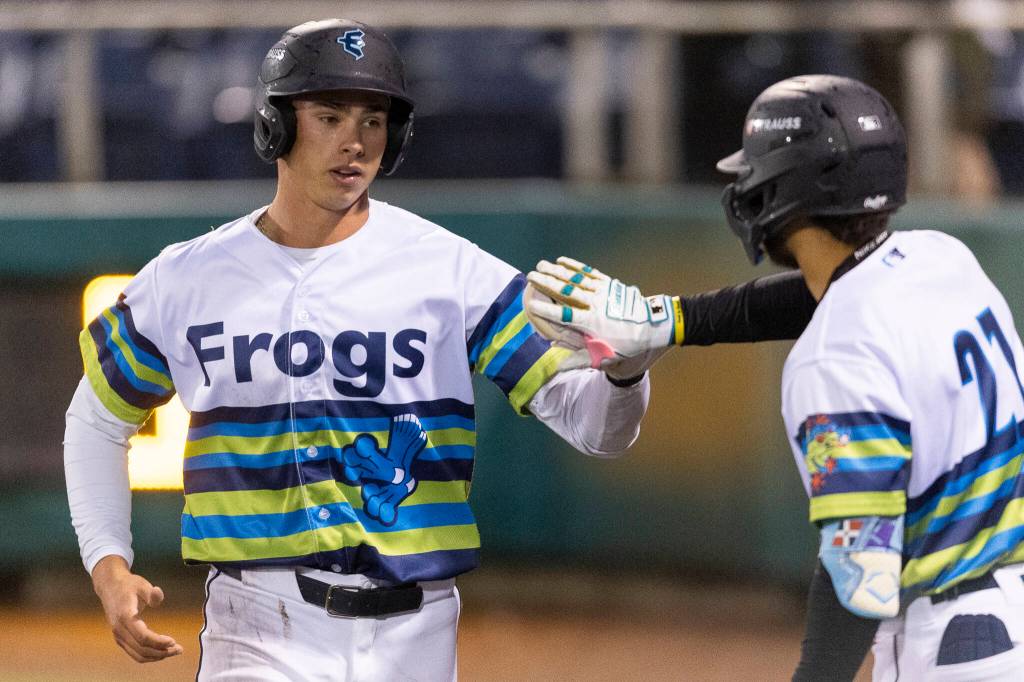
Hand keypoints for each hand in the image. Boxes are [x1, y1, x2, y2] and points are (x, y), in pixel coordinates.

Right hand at [91, 555, 182, 662]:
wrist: (110, 587)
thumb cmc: (128, 585)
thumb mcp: (142, 584)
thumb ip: (151, 592)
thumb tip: (158, 594)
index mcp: (125, 616)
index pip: (142, 636)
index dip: (158, 641)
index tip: (173, 641)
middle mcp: (119, 629)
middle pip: (141, 649)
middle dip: (161, 652)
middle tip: (179, 649)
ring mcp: (118, 636)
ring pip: (137, 654)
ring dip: (156, 656)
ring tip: (173, 651)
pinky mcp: (120, 638)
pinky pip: (134, 652)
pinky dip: (148, 656)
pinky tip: (161, 651)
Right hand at [525, 257, 681, 378]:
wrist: (653, 325)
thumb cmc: (627, 343)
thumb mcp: (605, 357)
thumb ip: (579, 360)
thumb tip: (557, 365)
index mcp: (591, 323)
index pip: (564, 315)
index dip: (547, 310)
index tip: (531, 305)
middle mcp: (594, 304)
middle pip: (566, 291)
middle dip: (547, 283)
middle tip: (531, 276)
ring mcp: (602, 291)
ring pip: (575, 279)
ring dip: (557, 271)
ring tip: (541, 265)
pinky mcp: (609, 283)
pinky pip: (588, 272)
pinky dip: (575, 266)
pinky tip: (562, 261)